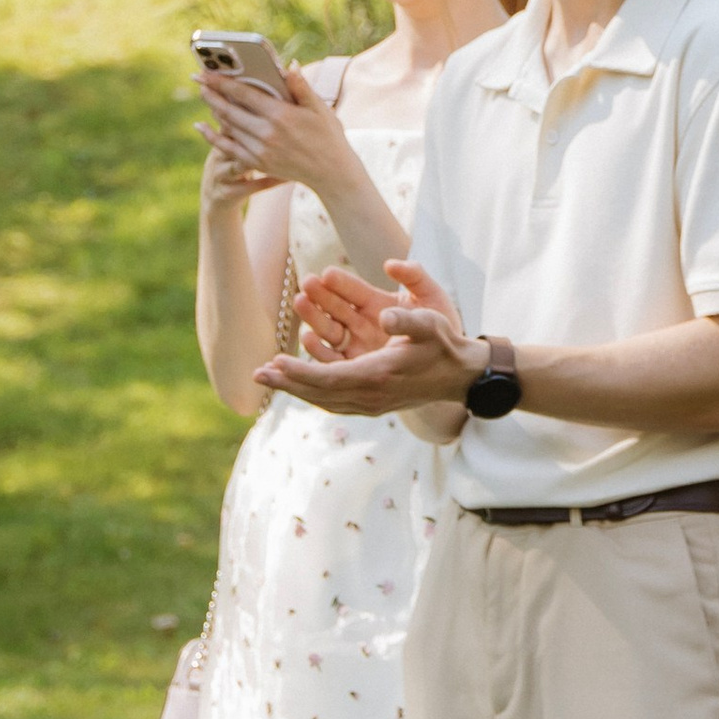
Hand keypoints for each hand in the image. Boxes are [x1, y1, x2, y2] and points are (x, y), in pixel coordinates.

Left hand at [197, 66, 355, 201]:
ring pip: (227, 126)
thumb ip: (301, 86)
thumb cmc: (328, 135)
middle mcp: (267, 133)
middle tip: (198, 79)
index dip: (221, 81)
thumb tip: (289, 65)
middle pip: (229, 109)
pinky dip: (212, 137)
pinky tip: (201, 127)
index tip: (206, 71)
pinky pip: (228, 148)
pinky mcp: (258, 163)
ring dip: (213, 109)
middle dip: (211, 92)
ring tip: (205, 96)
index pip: (243, 93)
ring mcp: (261, 150)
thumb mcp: (319, 108)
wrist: (332, 172)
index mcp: (281, 115)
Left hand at [258, 259, 474, 415]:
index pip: (327, 378)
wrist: (461, 376)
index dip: (297, 372)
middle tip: (256, 375)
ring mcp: (372, 404)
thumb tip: (385, 314)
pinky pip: (335, 402)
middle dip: (286, 383)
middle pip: (318, 393)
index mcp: (378, 375)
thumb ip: (407, 319)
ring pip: (324, 400)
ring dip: (296, 389)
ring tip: (271, 379)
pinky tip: (301, 385)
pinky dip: (313, 393)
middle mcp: (370, 396)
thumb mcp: (431, 323)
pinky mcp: (373, 404)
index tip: (271, 363)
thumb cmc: (444, 345)